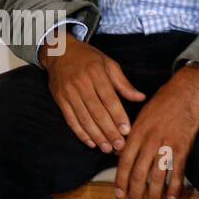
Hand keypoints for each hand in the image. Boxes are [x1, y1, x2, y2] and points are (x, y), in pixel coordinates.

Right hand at [42, 35, 144, 154]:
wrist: (58, 50)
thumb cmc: (87, 58)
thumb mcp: (108, 63)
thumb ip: (123, 83)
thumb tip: (140, 97)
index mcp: (96, 73)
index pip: (109, 98)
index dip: (118, 116)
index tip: (127, 131)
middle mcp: (81, 83)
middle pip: (96, 111)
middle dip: (109, 131)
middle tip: (119, 146)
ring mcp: (68, 92)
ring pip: (83, 118)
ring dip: (96, 136)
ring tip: (107, 148)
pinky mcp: (60, 99)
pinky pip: (70, 119)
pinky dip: (80, 132)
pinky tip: (90, 142)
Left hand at [115, 65, 198, 198]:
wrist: (184, 92)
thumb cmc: (162, 102)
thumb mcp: (141, 116)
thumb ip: (133, 136)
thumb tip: (122, 153)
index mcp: (136, 131)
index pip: (124, 160)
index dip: (120, 179)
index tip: (119, 193)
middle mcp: (149, 139)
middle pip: (138, 171)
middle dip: (135, 191)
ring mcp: (166, 143)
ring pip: (157, 174)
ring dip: (153, 193)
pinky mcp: (183, 146)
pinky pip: (177, 171)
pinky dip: (174, 186)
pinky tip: (171, 198)